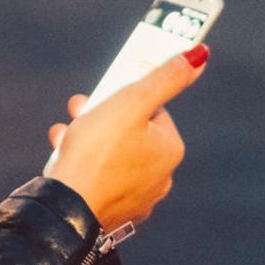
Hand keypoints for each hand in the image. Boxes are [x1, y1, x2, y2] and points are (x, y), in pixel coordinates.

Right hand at [44, 48, 205, 231]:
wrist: (69, 208)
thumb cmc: (97, 152)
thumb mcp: (130, 103)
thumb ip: (164, 78)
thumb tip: (199, 54)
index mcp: (170, 149)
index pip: (151, 109)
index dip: (123, 97)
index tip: (101, 94)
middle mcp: (161, 176)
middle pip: (131, 132)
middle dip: (102, 118)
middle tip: (78, 110)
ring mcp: (138, 197)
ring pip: (113, 156)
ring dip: (89, 140)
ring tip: (65, 136)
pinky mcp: (114, 210)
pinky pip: (102, 178)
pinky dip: (86, 166)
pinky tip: (66, 160)